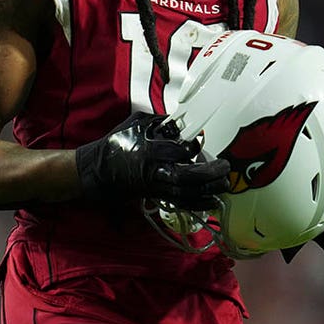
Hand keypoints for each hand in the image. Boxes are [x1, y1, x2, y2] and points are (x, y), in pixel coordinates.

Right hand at [75, 112, 230, 209]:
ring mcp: (156, 187)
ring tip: (224, 184)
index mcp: (147, 152)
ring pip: (185, 194)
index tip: (199, 141)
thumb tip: (180, 119)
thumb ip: (158, 120)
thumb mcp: (134, 123)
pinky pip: (180, 203)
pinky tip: (213, 201)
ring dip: (208, 191)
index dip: (191, 147)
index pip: (175, 151)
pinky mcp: (157, 196)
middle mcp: (153, 172)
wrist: (99, 171)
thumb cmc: (117, 144)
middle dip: (208, 174)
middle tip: (224, 166)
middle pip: (185, 178)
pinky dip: (198, 203)